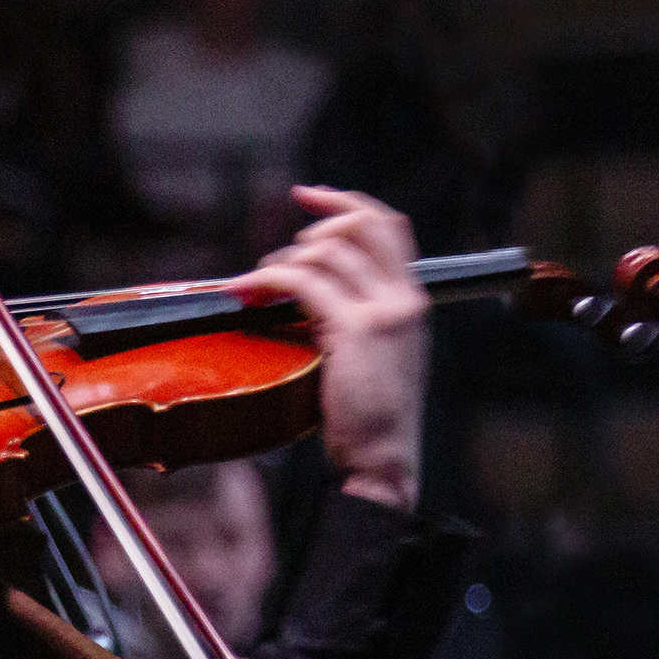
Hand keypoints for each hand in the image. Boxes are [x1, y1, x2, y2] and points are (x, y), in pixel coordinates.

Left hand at [233, 188, 428, 508]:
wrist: (383, 461)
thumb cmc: (368, 420)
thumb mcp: (370, 356)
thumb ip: (352, 316)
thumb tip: (306, 290)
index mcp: (411, 301)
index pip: (389, 227)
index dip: (346, 203)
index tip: (308, 196)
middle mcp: (404, 299)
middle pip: (362, 225)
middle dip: (315, 221)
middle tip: (278, 253)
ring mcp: (384, 312)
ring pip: (326, 254)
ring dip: (281, 260)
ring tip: (256, 283)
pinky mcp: (356, 330)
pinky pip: (303, 282)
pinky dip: (268, 277)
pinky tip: (246, 290)